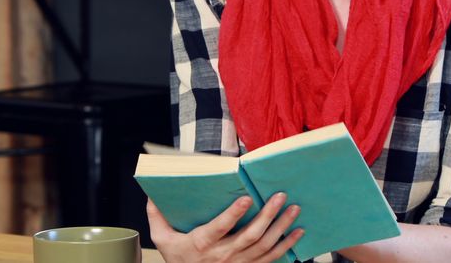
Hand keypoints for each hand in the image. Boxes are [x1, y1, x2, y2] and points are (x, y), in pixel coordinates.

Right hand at [147, 193, 303, 262]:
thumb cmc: (177, 258)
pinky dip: (287, 245)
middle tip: (280, 197)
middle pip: (250, 236)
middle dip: (268, 215)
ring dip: (281, 227)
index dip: (234, 214)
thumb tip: (152, 194)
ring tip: (294, 210)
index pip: (220, 228)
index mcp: (202, 244)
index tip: (246, 199)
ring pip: (264, 246)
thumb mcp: (161, 239)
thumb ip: (157, 216)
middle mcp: (223, 255)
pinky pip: (272, 258)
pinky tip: (298, 232)